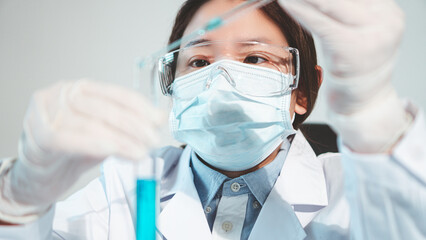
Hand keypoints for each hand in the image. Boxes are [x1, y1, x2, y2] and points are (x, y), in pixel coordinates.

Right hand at [0, 80, 165, 222]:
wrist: (38, 176)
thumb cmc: (70, 152)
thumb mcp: (102, 137)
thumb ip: (124, 129)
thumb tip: (156, 123)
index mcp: (82, 89)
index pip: (116, 94)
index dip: (140, 107)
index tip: (158, 121)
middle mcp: (62, 94)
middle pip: (105, 108)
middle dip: (134, 125)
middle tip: (153, 140)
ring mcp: (46, 113)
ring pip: (90, 124)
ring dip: (120, 140)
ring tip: (140, 152)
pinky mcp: (37, 135)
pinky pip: (68, 138)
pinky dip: (93, 144)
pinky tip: (112, 150)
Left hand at [278, 0, 411, 151]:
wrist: (364, 106)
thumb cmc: (355, 70)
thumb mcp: (358, 34)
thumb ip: (344, 14)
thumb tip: (316, 1)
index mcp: (387, 12)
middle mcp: (385, 20)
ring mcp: (373, 35)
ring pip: (330, 3)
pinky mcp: (351, 48)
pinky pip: (320, 23)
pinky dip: (301, 11)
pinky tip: (285, 2)